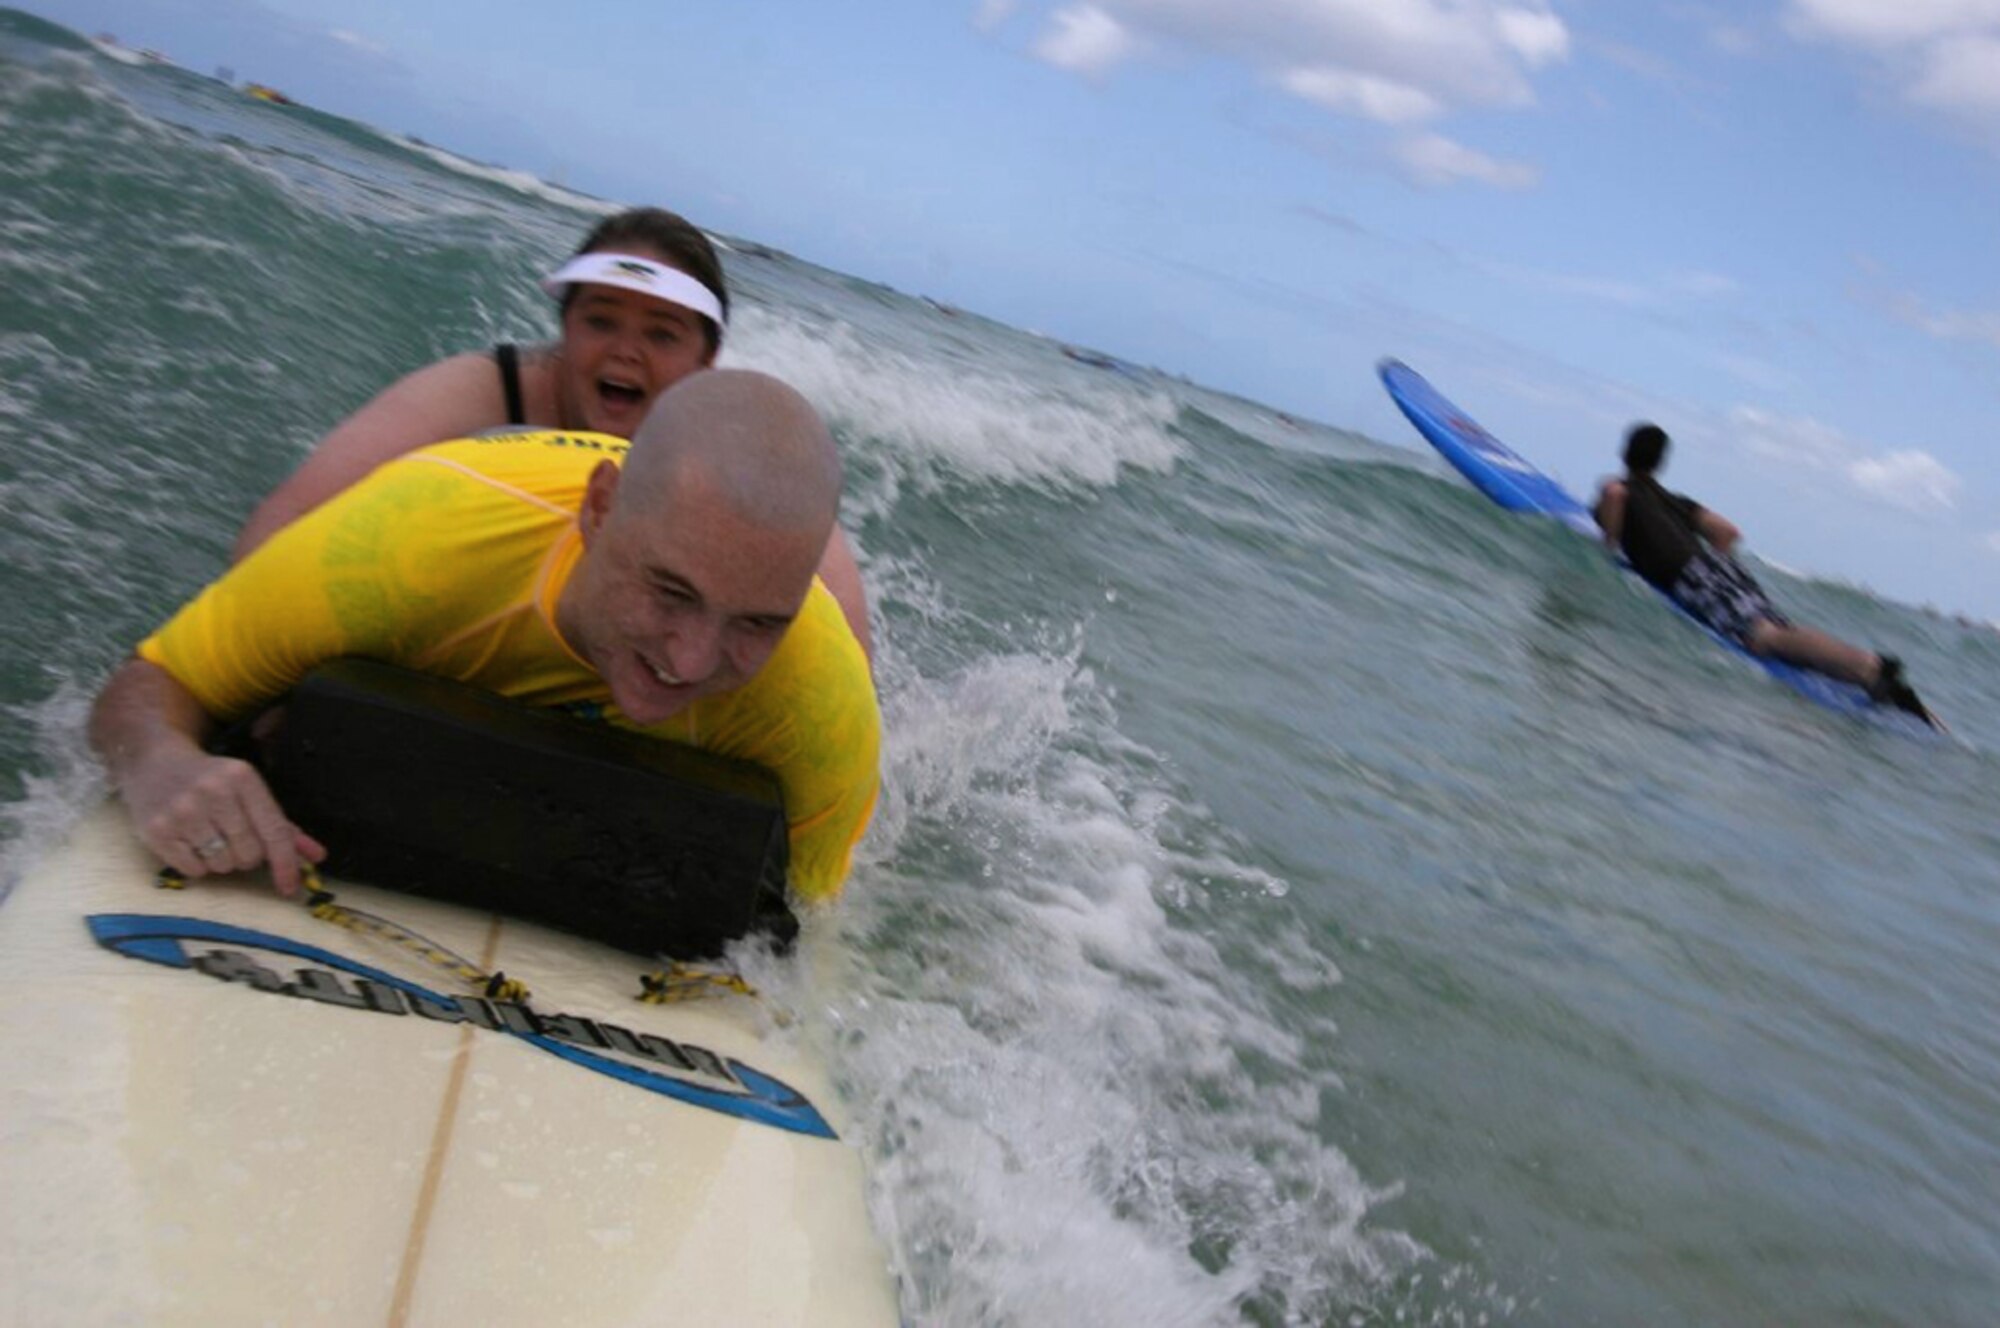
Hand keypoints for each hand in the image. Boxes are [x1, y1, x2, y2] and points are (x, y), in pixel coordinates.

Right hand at [121, 747, 326, 895]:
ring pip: (222, 865)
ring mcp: (182, 812)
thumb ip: (281, 826)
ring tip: (209, 836)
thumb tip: (317, 857)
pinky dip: (197, 865)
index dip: (285, 863)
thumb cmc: (210, 780)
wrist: (153, 761)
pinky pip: (193, 870)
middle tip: (233, 838)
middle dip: (247, 856)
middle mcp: (213, 793)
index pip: (273, 831)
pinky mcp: (157, 830)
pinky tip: (189, 841)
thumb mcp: (248, 791)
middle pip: (249, 854)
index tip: (291, 888)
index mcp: (243, 779)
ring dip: (222, 860)